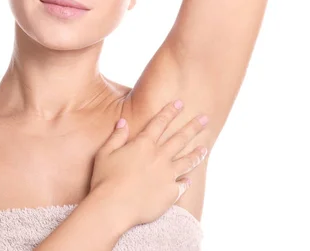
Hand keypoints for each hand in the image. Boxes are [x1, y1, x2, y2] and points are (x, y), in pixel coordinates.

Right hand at [89, 100, 207, 227]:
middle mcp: (159, 157)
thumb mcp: (105, 153)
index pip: (160, 123)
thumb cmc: (105, 179)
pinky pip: (182, 185)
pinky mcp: (170, 193)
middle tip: (205, 119)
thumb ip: (116, 136)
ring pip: (187, 161)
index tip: (180, 103)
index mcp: (144, 144)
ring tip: (205, 148)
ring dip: (196, 153)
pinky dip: (186, 181)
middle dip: (193, 126)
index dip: (170, 111)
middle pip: (180, 138)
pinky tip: (189, 179)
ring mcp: (167, 175)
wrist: (114, 207)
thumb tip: (123, 122)